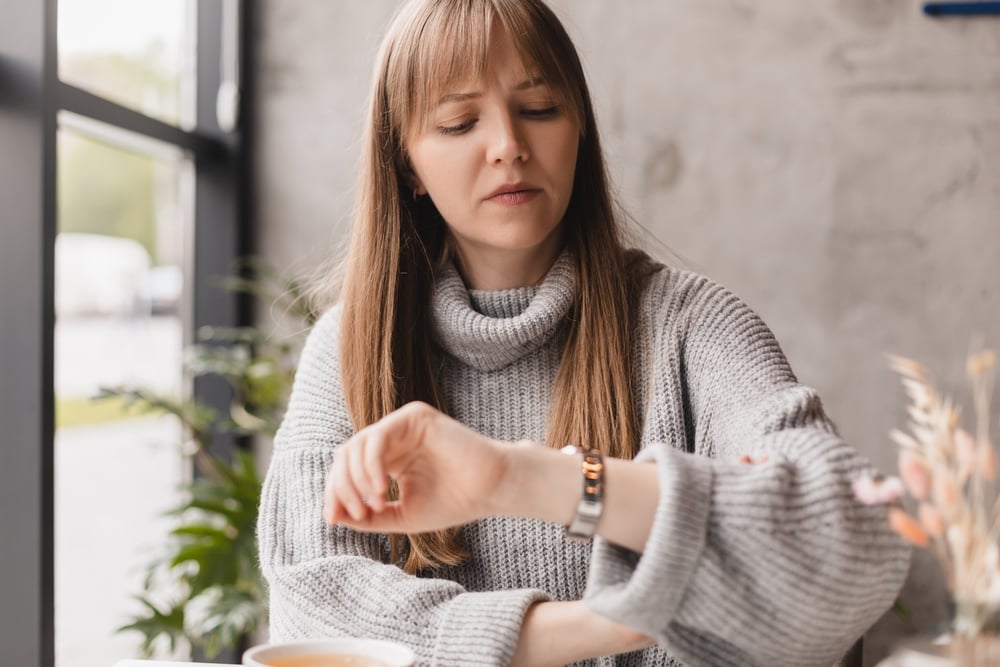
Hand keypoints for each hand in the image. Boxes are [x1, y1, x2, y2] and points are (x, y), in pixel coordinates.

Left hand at [323, 401, 509, 532]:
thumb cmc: (454, 502)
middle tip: (356, 514)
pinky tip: (382, 489)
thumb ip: (369, 516)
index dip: (335, 492)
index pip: (347, 469)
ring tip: (374, 504)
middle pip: (346, 456)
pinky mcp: (414, 417)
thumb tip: (333, 516)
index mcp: (388, 457)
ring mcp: (402, 425)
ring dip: (356, 479)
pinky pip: (377, 437)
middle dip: (342, 487)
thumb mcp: (401, 515)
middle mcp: (392, 438)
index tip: (334, 520)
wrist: (491, 490)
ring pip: (356, 445)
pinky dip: (371, 465)